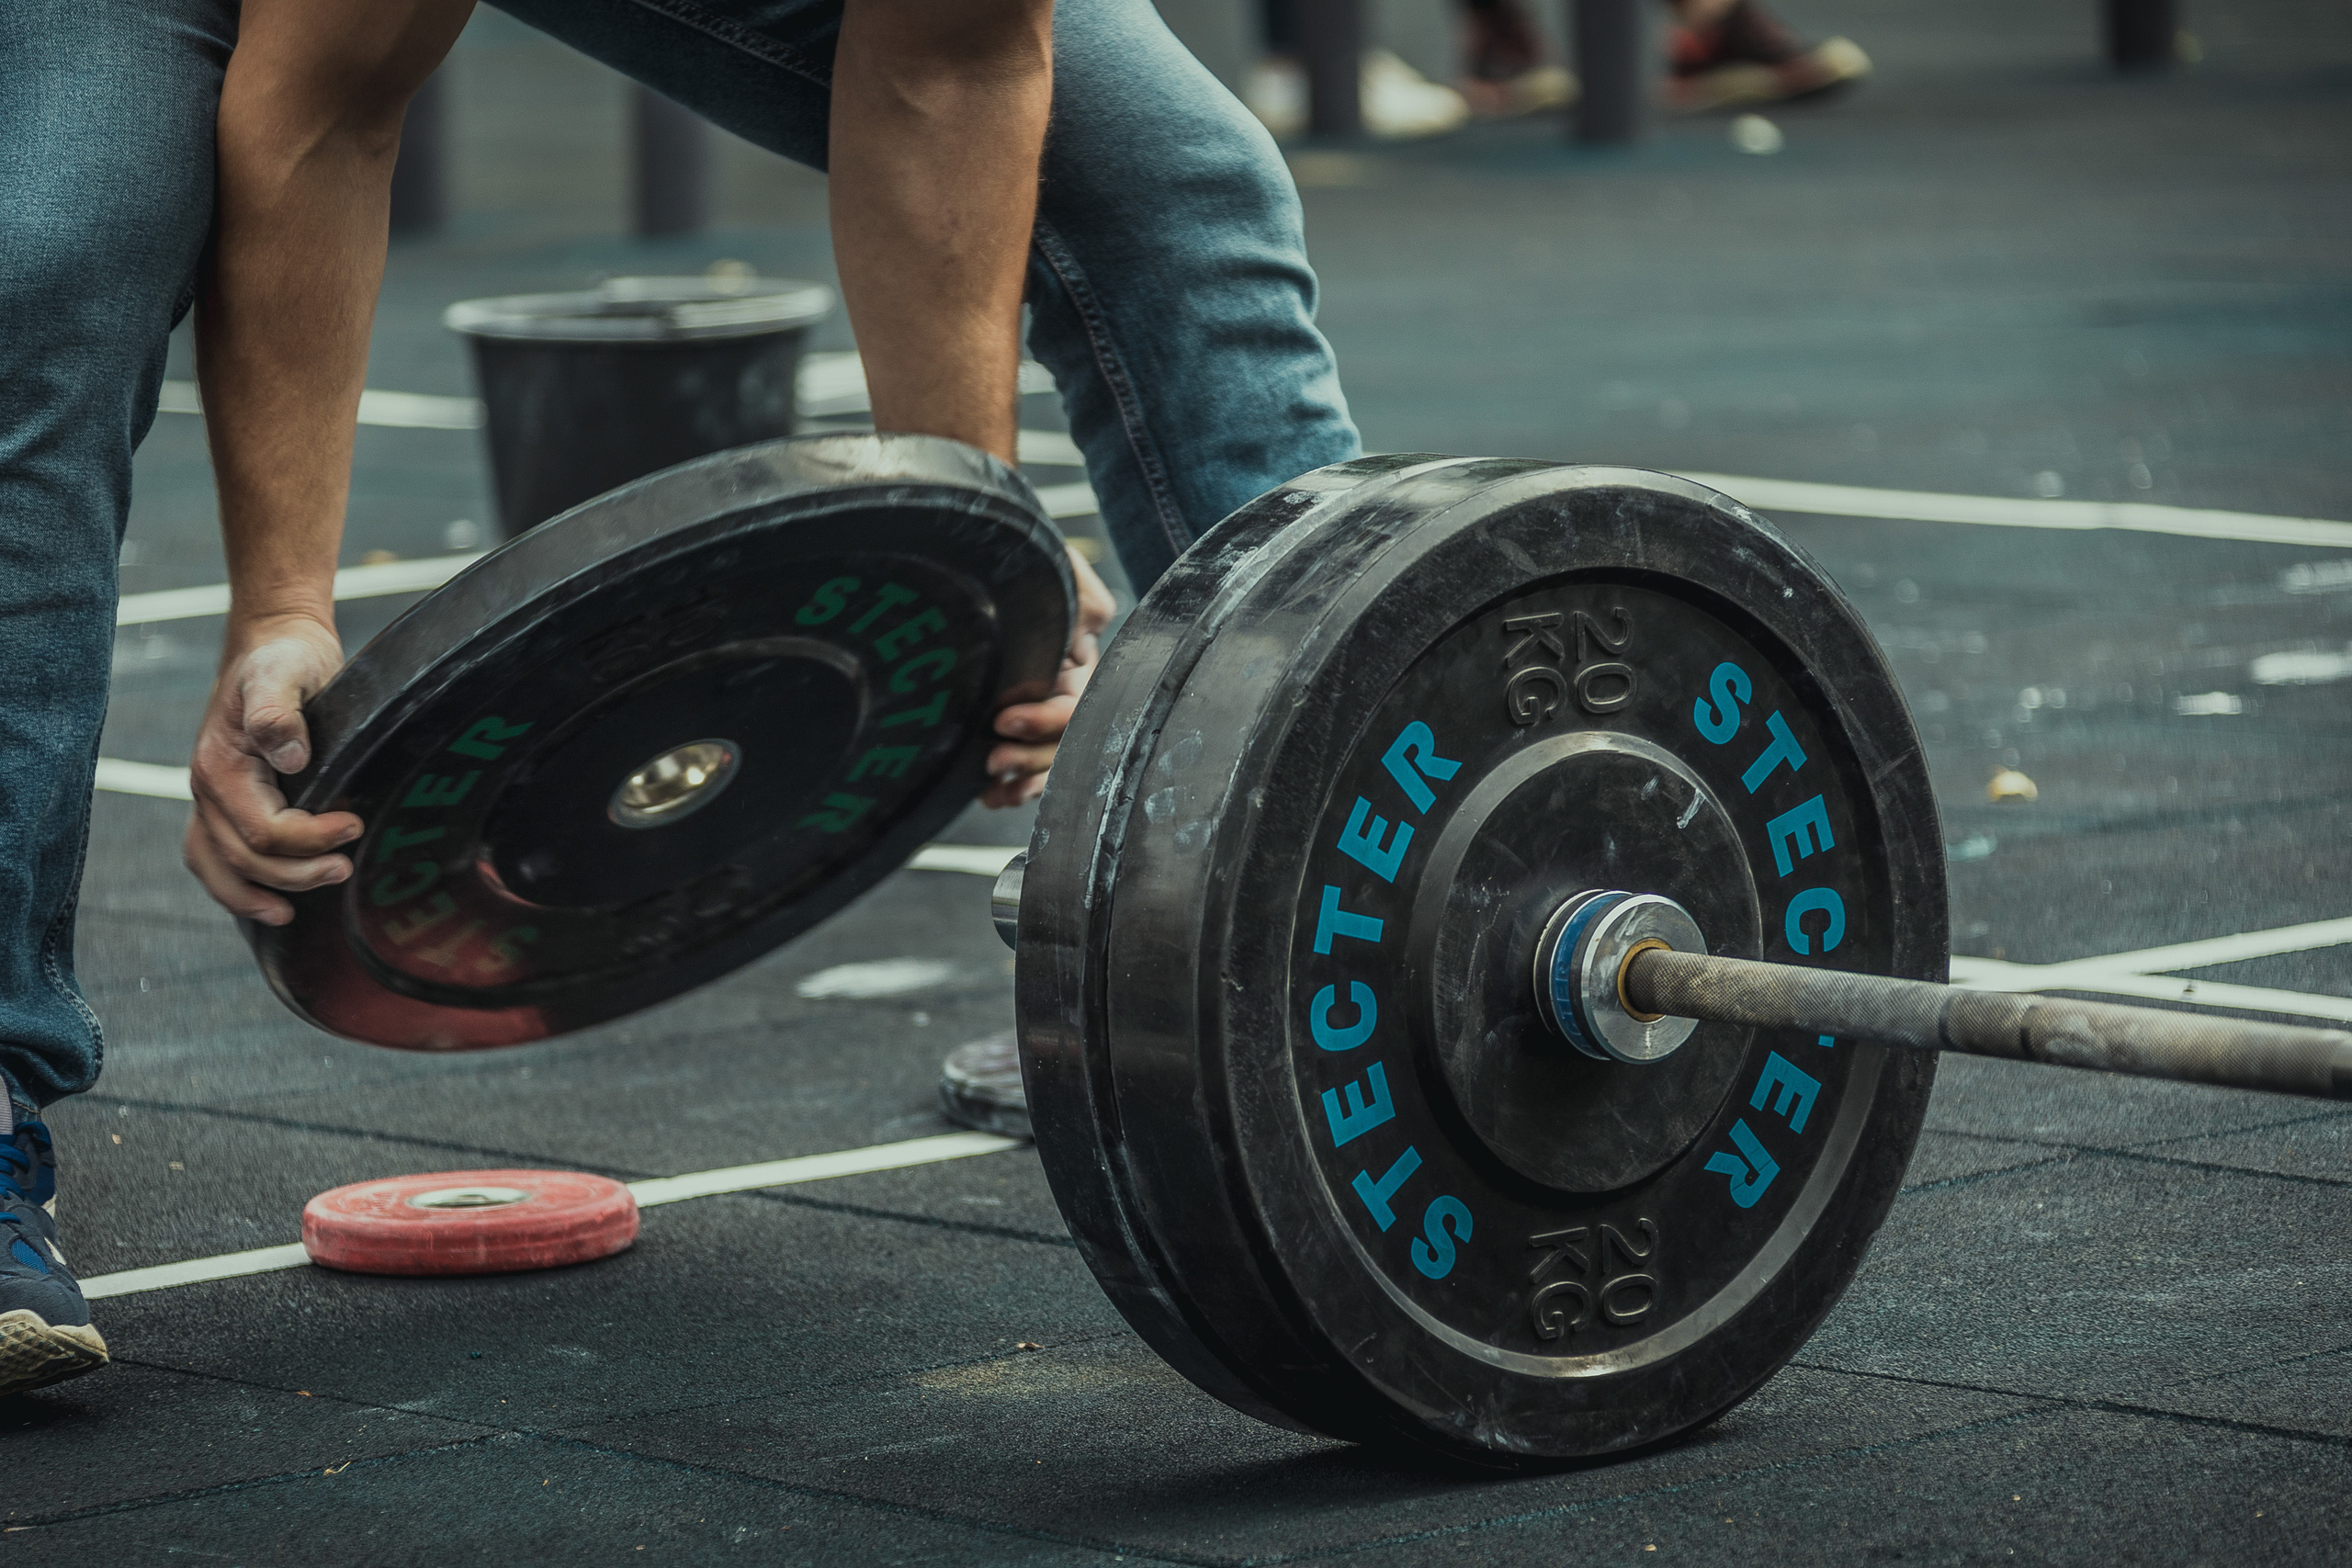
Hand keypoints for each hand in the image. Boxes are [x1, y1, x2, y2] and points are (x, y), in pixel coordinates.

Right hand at [183, 616, 363, 924]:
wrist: (274, 643)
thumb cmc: (283, 658)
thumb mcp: (283, 673)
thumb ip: (279, 713)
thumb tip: (290, 757)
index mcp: (221, 766)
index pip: (262, 829)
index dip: (310, 839)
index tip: (354, 825)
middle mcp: (208, 789)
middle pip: (245, 858)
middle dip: (296, 873)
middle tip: (345, 869)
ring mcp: (213, 799)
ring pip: (220, 868)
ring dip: (260, 894)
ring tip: (300, 908)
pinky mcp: (227, 802)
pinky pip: (214, 858)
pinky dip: (237, 887)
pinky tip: (271, 903)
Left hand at [983, 544, 1116, 807]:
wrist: (976, 562)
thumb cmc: (1021, 562)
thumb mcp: (1058, 568)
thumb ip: (1080, 597)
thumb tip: (1087, 634)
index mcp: (1077, 662)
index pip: (1075, 707)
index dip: (1044, 720)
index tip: (1002, 719)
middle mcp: (1061, 691)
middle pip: (1063, 743)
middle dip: (1031, 756)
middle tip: (992, 759)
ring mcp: (1036, 710)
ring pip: (1046, 763)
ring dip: (1022, 778)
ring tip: (991, 784)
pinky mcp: (1008, 726)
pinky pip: (1020, 768)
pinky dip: (1009, 787)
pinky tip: (991, 796)